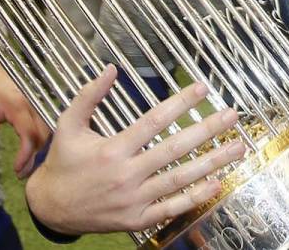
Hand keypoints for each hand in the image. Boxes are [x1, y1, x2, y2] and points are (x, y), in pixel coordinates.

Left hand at [0, 60, 49, 178]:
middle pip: (43, 136)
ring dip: (40, 150)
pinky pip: (43, 126)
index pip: (29, 135)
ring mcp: (35, 107)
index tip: (17, 170)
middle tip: (23, 174)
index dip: (26, 155)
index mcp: (18, 107)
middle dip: (35, 157)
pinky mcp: (35, 108)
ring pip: (46, 132)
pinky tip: (33, 152)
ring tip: (28, 167)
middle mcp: (31, 107)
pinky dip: (40, 142)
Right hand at [24, 65, 245, 234]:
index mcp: (112, 149)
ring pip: (180, 179)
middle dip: (207, 130)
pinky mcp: (138, 219)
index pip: (154, 121)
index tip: (202, 88)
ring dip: (212, 162)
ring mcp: (135, 199)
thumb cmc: (62, 162)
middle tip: (231, 116)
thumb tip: (109, 69)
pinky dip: (196, 196)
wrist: (51, 207)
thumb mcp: (68, 124)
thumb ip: (88, 95)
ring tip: (237, 147)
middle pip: (175, 149)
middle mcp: (127, 174)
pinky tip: (217, 182)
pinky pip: (173, 207)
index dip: (180, 103)